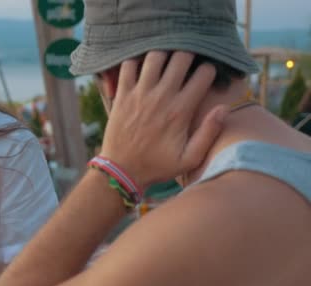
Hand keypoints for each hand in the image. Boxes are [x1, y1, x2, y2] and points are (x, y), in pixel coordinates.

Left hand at [100, 51, 227, 189]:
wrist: (122, 171)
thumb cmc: (157, 166)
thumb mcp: (189, 159)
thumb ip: (209, 133)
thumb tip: (224, 107)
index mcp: (180, 111)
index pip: (203, 74)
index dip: (209, 70)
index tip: (206, 74)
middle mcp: (161, 97)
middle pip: (181, 57)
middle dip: (188, 54)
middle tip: (187, 61)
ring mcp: (139, 94)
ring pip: (155, 56)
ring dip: (163, 53)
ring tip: (165, 60)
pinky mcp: (122, 95)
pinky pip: (128, 66)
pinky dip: (135, 61)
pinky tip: (141, 68)